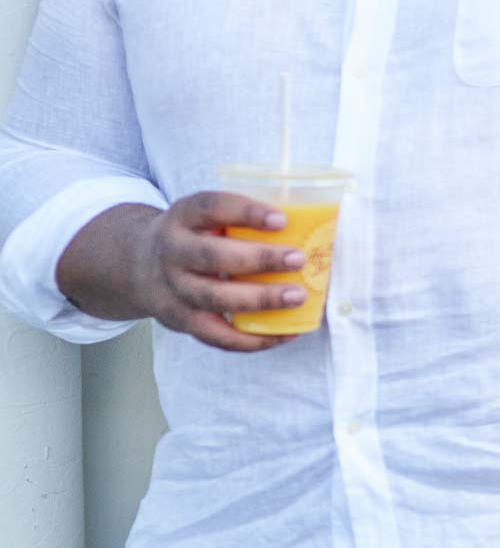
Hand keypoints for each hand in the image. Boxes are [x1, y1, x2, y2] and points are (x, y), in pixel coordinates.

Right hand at [120, 193, 304, 351]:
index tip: (282, 219)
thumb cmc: (195, 235)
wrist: (136, 264)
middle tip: (299, 259)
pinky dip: (251, 340)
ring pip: (214, 299)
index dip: (246, 212)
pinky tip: (284, 334)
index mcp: (184, 216)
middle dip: (259, 259)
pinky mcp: (178, 320)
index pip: (211, 207)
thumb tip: (316, 224)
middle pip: (212, 257)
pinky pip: (215, 336)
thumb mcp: (205, 215)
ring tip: (298, 296)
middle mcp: (172, 251)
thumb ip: (242, 218)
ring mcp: (172, 289)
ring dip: (260, 300)